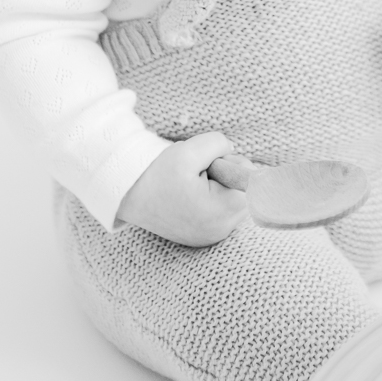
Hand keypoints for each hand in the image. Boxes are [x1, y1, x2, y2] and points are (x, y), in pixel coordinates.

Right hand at [116, 131, 248, 245]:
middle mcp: (221, 230)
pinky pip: (223, 210)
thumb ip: (219, 144)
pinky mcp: (205, 235)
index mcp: (220, 212)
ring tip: (193, 183)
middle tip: (200, 172)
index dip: (234, 163)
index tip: (213, 163)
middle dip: (228, 174)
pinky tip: (192, 194)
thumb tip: (233, 151)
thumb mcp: (189, 150)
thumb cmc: (157, 175)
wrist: (128, 196)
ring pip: (235, 199)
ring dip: (220, 185)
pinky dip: (213, 197)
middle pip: (247, 191)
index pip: (253, 181)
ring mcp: (213, 236)